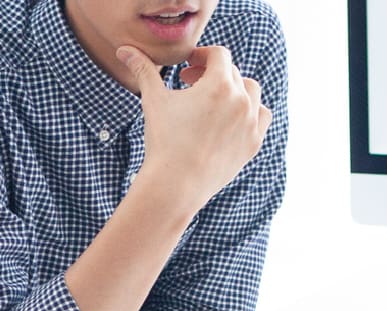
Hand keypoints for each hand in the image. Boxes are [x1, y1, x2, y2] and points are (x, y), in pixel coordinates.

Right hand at [117, 44, 269, 212]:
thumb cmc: (164, 141)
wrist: (176, 184)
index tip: (188, 67)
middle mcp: (241, 100)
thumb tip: (125, 51)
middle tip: (189, 85)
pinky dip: (250, 111)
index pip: (219, 54)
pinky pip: (261, 117)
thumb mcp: (153, 100)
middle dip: (211, 74)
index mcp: (219, 84)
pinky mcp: (253, 142)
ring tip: (213, 100)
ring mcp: (251, 122)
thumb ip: (144, 70)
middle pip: (232, 73)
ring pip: (251, 92)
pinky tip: (230, 119)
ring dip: (234, 89)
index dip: (202, 56)